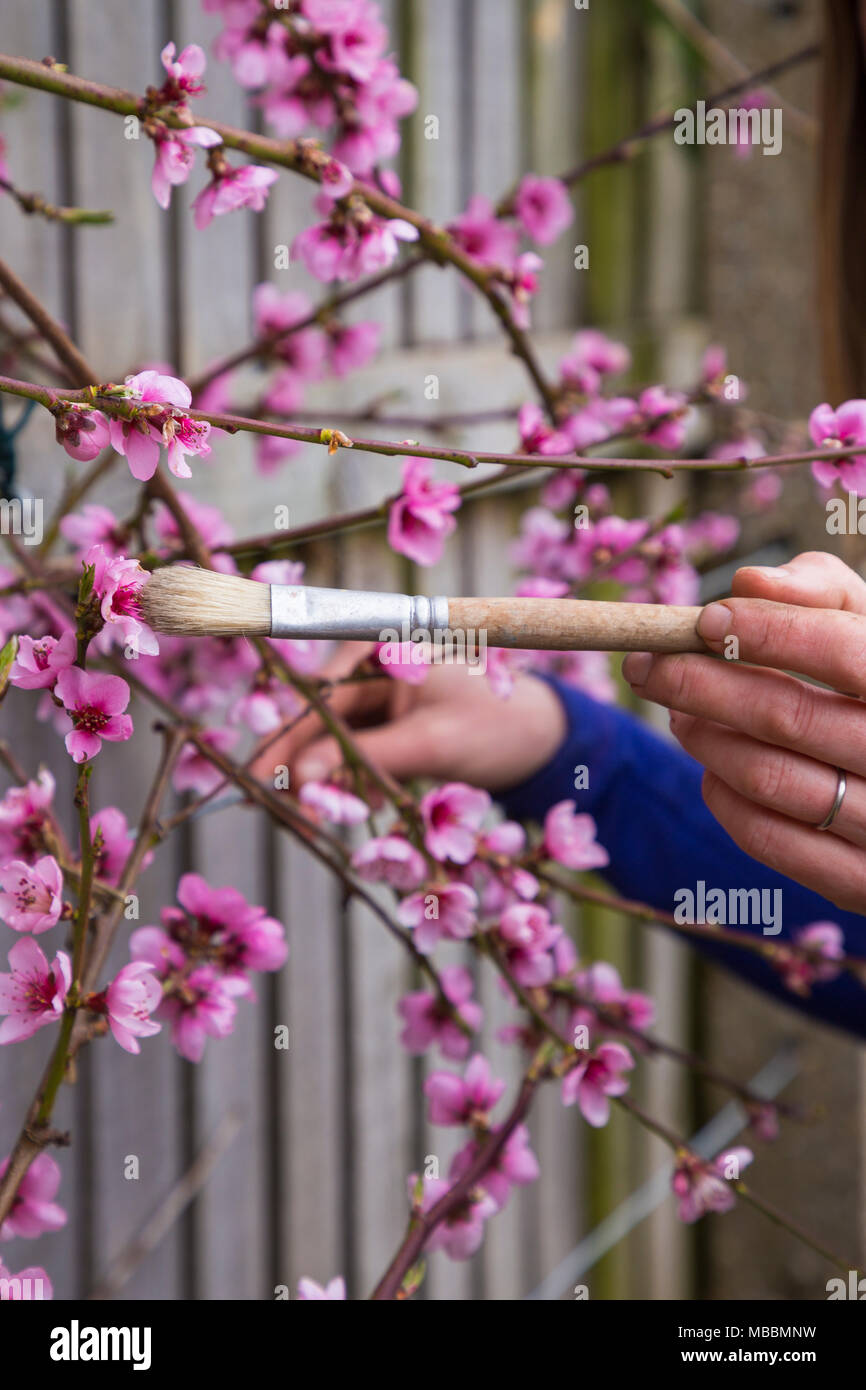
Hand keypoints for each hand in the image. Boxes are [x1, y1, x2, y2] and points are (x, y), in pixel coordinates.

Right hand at [253, 643, 566, 793]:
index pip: (319, 692)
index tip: (258, 776)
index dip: (285, 737)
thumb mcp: (433, 744)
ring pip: (329, 737)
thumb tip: (301, 780)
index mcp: (386, 642)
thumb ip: (366, 758)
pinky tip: (337, 806)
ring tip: (303, 816)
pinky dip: (342, 778)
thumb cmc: (499, 728)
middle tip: (267, 805)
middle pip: (317, 715)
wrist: (543, 740)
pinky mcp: (386, 720)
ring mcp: (379, 690)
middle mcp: (374, 658)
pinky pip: (351, 749)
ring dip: (317, 777)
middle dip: (296, 763)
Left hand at [622, 551, 865, 912]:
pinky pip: (765, 837)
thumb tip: (749, 582)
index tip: (703, 620)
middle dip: (700, 683)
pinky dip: (720, 795)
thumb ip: (822, 592)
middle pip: (787, 716)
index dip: (767, 631)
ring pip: (766, 777)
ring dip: (703, 736)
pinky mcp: (858, 883)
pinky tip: (712, 765)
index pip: (841, 651)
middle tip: (648, 664)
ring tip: (679, 710)